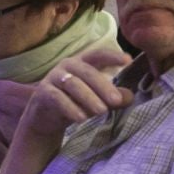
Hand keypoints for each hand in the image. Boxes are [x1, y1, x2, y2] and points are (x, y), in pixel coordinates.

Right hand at [16, 48, 133, 141]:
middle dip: (103, 86)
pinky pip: (58, 98)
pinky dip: (71, 108)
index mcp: (82, 62)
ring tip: (102, 112)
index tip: (128, 60)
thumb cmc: (74, 102)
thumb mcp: (96, 99)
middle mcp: (67, 66)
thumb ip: (112, 98)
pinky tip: (82, 119)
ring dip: (89, 98)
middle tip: (116, 101)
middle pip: (87, 71)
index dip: (112, 56)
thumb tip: (130, 97)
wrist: (45, 117)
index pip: (98, 55)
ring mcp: (53, 77)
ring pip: (73, 84)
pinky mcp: (43, 92)